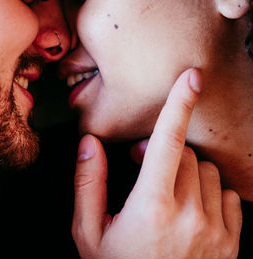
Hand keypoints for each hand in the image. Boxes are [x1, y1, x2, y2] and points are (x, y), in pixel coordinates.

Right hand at [72, 69, 241, 258]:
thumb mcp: (89, 231)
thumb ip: (88, 183)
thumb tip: (90, 144)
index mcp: (151, 207)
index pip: (167, 142)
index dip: (178, 104)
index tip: (191, 77)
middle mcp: (190, 214)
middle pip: (186, 154)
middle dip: (166, 153)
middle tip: (147, 171)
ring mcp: (215, 230)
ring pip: (209, 173)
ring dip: (188, 174)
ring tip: (168, 195)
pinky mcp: (231, 242)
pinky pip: (229, 197)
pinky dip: (211, 194)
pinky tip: (190, 211)